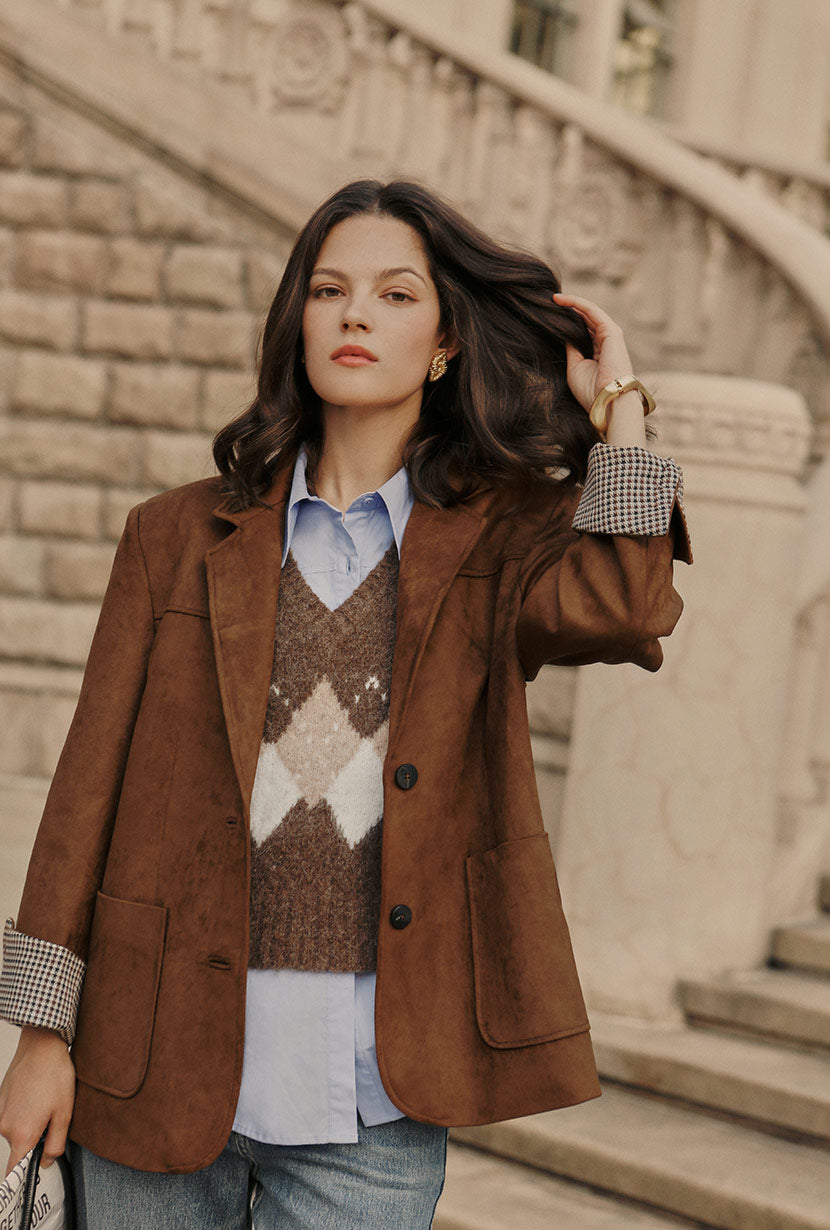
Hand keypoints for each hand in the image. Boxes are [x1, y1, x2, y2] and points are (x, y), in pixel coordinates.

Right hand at [0, 1027, 75, 1175]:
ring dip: (29, 1124)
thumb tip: (47, 1161)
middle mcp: (5, 1127)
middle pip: (19, 1148)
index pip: (14, 1171)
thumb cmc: (54, 1076)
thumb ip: (56, 1143)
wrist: (40, 1046)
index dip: (21, 1180)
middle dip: (34, 1141)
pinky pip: (10, 1116)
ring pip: (15, 1131)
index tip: (27, 1181)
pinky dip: (22, 1111)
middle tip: (51, 1120)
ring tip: (44, 1102)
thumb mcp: (65, 1113)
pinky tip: (36, 1094)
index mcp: (22, 1134)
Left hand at [553, 293, 646, 446]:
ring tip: (553, 299)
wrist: (608, 401)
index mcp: (599, 352)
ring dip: (571, 303)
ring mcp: (610, 335)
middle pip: (586, 320)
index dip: (569, 323)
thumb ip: (572, 349)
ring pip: (589, 312)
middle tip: (550, 304)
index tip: (551, 317)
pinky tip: (562, 300)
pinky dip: (577, 303)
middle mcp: (606, 342)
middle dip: (568, 311)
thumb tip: (565, 334)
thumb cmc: (592, 391)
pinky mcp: (611, 331)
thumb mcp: (575, 368)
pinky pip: (592, 311)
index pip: (583, 331)